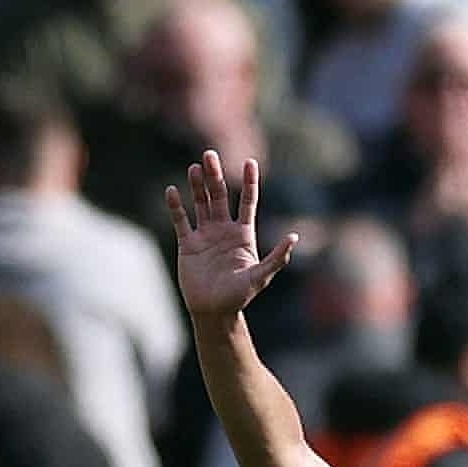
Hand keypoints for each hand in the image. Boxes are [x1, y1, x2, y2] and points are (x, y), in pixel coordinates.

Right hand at [164, 150, 293, 319]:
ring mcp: (205, 235)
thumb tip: (295, 237)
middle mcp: (224, 230)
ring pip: (201, 203)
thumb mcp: (261, 276)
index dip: (249, 182)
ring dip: (197, 186)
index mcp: (243, 234)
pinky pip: (181, 221)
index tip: (250, 161)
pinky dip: (176, 206)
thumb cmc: (240, 296)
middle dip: (215, 176)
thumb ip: (277, 257)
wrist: (214, 312)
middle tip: (210, 154)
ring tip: (194, 167)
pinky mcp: (188, 245)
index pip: (247, 201)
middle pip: (220, 196)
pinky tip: (172, 190)